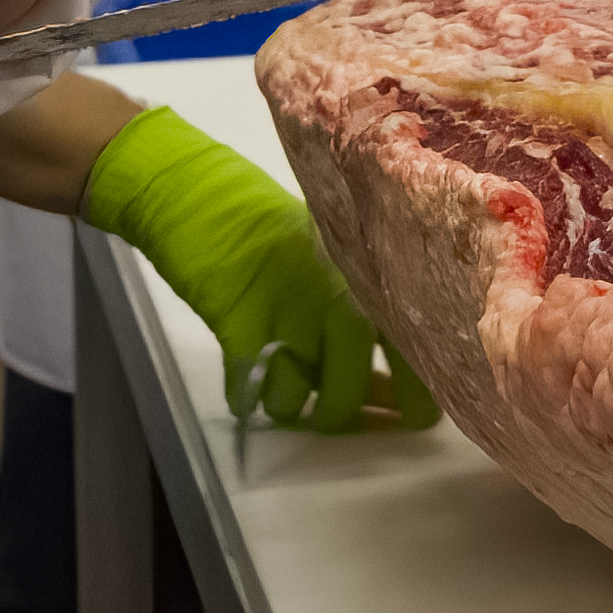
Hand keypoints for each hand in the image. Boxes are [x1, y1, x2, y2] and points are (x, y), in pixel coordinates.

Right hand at [80, 109, 436, 432]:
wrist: (198, 193)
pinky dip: (244, 399)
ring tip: (280, 381)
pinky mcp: (237, 330)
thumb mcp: (329, 256)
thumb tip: (389, 383)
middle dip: (342, 416)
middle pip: (347, 395)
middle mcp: (334, 304)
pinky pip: (246, 393)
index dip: (414, 398)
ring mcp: (285, 317)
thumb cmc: (271, 223)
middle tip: (334, 415)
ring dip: (287, 403)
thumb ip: (361, 313)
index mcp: (363, 283)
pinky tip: (246, 384)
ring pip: (294, 402)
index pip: (408, 353)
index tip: (414, 419)